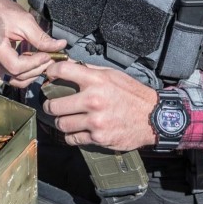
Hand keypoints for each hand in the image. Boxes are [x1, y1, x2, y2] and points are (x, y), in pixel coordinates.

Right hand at [0, 0, 66, 87]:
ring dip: (32, 73)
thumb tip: (60, 46)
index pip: (16, 66)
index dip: (35, 63)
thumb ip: (41, 38)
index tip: (48, 55)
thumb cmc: (4, 13)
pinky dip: (24, 73)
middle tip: (50, 58)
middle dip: (37, 69)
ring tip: (42, 61)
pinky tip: (32, 63)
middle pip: (16, 75)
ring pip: (14, 80)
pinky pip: (10, 78)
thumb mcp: (25, 21)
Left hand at [42, 62, 157, 150]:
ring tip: (65, 119)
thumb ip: (91, 70)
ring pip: (62, 124)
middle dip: (50, 105)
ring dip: (61, 122)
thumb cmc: (133, 95)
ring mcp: (95, 121)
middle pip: (54, 105)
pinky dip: (71, 136)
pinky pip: (73, 139)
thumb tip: (70, 65)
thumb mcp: (114, 75)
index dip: (51, 71)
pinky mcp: (98, 137)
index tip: (49, 75)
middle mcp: (93, 100)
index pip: (63, 70)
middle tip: (52, 105)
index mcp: (97, 80)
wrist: (153, 117)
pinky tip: (76, 131)